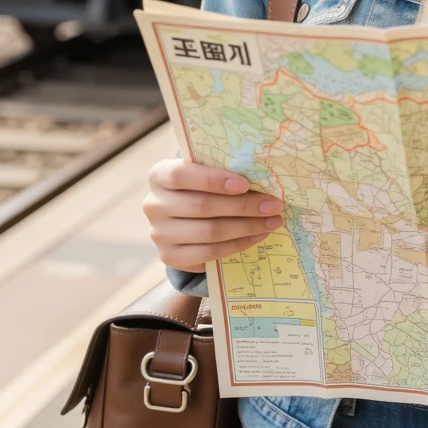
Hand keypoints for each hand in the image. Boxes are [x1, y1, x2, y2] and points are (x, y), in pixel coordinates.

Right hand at [143, 159, 284, 272]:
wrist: (182, 218)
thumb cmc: (200, 186)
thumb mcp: (204, 172)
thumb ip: (222, 171)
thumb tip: (262, 176)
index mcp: (159, 175)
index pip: (181, 176)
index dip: (213, 180)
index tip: (245, 184)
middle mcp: (153, 205)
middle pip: (201, 206)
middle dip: (243, 206)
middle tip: (273, 206)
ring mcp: (159, 233)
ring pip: (208, 232)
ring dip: (246, 227)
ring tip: (272, 222)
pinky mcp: (170, 256)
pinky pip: (208, 254)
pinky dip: (237, 245)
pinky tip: (256, 236)